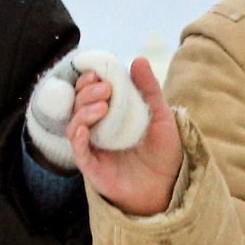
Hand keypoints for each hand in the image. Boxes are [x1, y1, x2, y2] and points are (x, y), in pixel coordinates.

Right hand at [73, 56, 182, 218]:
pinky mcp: (93, 168)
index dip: (88, 81)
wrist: (169, 185)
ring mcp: (93, 149)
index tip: (96, 73)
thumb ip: (149, 89)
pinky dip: (77, 139)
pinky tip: (84, 129)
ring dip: (84, 112)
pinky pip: (78, 152)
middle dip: (87, 93)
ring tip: (103, 106)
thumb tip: (138, 59)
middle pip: (79, 106)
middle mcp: (97, 130)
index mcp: (110, 115)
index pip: (89, 93)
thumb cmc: (164, 152)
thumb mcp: (160, 115)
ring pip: (74, 126)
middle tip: (105, 89)